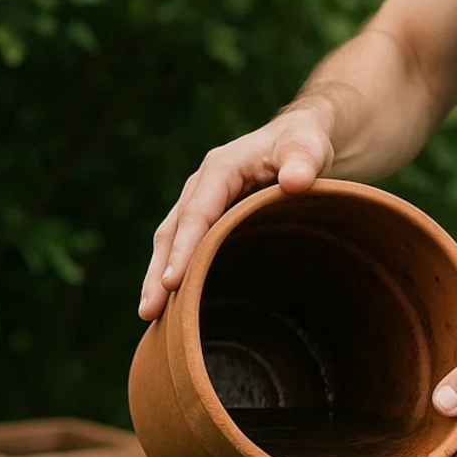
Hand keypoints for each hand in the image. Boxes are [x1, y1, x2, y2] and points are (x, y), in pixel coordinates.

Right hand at [139, 106, 334, 319]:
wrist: (297, 142)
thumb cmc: (303, 145)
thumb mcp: (308, 147)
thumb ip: (303, 161)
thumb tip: (296, 180)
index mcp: (220, 170)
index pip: (196, 214)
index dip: (184, 249)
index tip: (172, 283)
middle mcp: (200, 187)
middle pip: (172, 232)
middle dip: (159, 272)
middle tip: (148, 311)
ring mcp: (199, 203)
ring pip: (170, 242)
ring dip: (157, 277)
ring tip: (148, 314)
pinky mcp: (205, 220)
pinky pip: (182, 247)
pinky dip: (172, 273)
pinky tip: (170, 305)